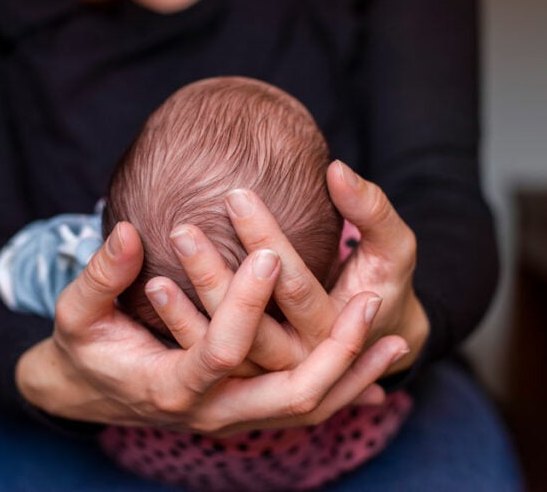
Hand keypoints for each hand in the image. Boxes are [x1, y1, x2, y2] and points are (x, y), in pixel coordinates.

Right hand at [15, 221, 404, 434]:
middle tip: (368, 303)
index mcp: (170, 385)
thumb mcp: (78, 312)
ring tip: (396, 338)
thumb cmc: (83, 348)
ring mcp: (233, 419)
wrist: (88, 393)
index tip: (267, 252)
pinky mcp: (245, 412)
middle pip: (290, 395)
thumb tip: (128, 230)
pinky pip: (306, 409)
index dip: (246, 303)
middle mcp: (210, 412)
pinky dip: (344, 388)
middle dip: (335, 352)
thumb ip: (101, 274)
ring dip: (354, 374)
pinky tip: (375, 363)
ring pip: (309, 410)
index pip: (222, 350)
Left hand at [148, 160, 426, 375]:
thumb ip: (371, 209)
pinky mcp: (248, 378)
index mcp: (336, 328)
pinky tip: (153, 288)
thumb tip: (336, 169)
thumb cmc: (387, 279)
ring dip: (188, 313)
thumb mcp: (393, 247)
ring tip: (159, 264)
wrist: (384, 339)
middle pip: (252, 327)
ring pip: (225, 351)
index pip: (295, 287)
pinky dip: (182, 329)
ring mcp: (272, 376)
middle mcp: (301, 361)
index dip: (266, 241)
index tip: (234, 196)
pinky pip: (209, 358)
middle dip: (215, 279)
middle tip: (181, 230)